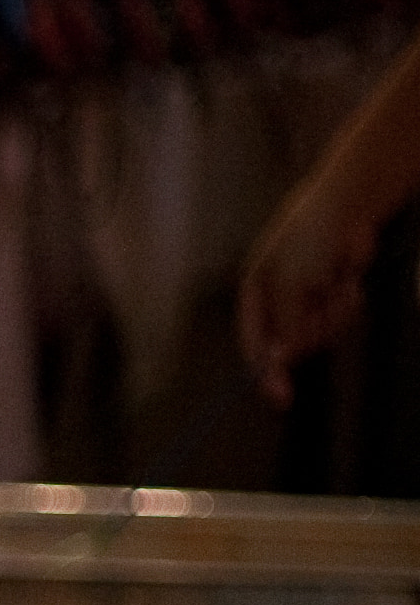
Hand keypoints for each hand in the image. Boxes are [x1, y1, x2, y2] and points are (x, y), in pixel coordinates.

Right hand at [241, 180, 384, 402]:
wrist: (349, 207)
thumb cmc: (311, 237)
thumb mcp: (292, 282)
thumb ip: (286, 323)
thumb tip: (282, 360)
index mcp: (255, 292)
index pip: (254, 342)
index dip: (264, 372)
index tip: (281, 397)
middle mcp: (278, 299)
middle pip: (291, 343)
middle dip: (312, 330)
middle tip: (323, 305)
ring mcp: (307, 297)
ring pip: (321, 332)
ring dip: (335, 314)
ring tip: (341, 284)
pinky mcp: (333, 294)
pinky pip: (341, 318)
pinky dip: (348, 304)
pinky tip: (349, 279)